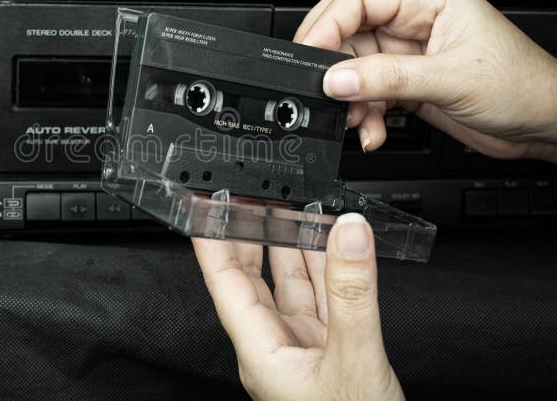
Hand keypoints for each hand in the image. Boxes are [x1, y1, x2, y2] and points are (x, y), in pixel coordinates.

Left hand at [192, 214, 403, 400]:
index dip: (210, 239)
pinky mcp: (331, 353)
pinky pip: (322, 300)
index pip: (223, 281)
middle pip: (251, 278)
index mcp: (259, 350)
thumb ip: (351, 294)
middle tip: (249, 196)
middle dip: (248, 234)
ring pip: (289, 286)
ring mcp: (303, 350)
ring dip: (289, 247)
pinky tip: (328, 246)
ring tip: (289, 208)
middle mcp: (274, 346)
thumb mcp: (353, 360)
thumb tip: (347, 233)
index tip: (203, 206)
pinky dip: (324, 269)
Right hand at [294, 0, 556, 163]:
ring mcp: (408, 55)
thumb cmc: (521, 85)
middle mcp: (414, 24)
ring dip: (350, 99)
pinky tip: (372, 130)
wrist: (545, 123)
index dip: (328, 24)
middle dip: (331, 64)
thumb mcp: (449, 79)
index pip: (360, 0)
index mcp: (429, 1)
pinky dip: (363, 115)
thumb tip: (336, 78)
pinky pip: (367, 94)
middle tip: (319, 88)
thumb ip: (387, 79)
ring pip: (354, 69)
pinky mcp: (407, 84)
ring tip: (358, 121)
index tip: (309, 54)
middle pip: (349, 33)